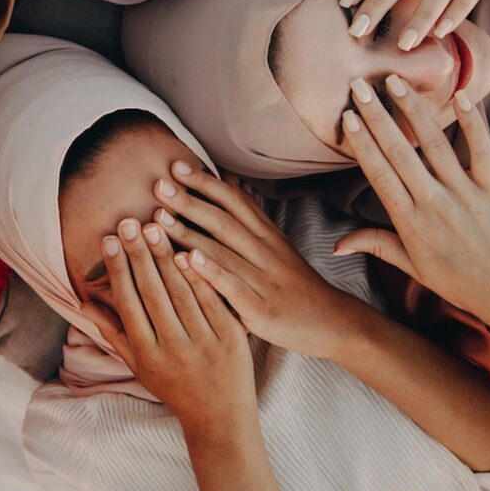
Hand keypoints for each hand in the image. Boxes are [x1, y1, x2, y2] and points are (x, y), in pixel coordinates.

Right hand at [79, 216, 257, 431]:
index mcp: (147, 354)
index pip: (129, 303)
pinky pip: (212, 300)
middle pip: (152, 293)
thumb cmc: (173, 387)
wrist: (221, 418)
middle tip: (128, 222)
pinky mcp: (231, 338)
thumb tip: (82, 301)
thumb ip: (111, 331)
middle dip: (138, 255)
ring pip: (181, 292)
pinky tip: (188, 249)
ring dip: (166, 257)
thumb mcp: (138, 365)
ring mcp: (204, 343)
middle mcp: (173, 348)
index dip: (118, 270)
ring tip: (154, 225)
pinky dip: (200, 275)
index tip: (108, 240)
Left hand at [147, 162, 362, 359]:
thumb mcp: (275, 246)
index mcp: (267, 235)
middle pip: (223, 221)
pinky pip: (233, 287)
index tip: (175, 167)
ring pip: (223, 251)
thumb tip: (225, 180)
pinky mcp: (261, 308)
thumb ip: (249, 218)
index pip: (234, 201)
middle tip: (158, 185)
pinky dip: (210, 272)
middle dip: (189, 201)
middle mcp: (266, 252)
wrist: (332, 323)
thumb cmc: (294, 284)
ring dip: (188, 233)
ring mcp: (264, 279)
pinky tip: (187, 260)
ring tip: (158, 218)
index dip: (205, 183)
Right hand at [337, 75, 489, 330]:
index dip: (362, 144)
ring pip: (436, 145)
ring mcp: (467, 195)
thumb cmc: (459, 282)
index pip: (379, 175)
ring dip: (414, 110)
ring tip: (396, 83)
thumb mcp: (412, 268)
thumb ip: (375, 245)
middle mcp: (436, 205)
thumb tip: (335, 246)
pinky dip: (473, 124)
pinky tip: (461, 97)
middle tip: (361, 86)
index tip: (348, 117)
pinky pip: (482, 151)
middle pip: (401, 152)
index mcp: (411, 224)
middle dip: (378, 117)